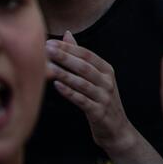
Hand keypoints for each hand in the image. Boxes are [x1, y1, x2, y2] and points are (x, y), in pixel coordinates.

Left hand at [48, 35, 137, 154]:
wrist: (116, 129)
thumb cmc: (101, 100)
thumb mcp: (96, 77)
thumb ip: (81, 57)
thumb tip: (68, 34)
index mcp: (107, 70)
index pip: (87, 54)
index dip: (69, 48)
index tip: (50, 42)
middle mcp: (108, 81)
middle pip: (85, 66)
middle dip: (65, 57)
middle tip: (46, 50)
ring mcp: (104, 97)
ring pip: (82, 82)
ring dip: (64, 74)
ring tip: (47, 67)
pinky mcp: (98, 112)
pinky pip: (82, 100)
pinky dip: (70, 92)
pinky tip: (57, 86)